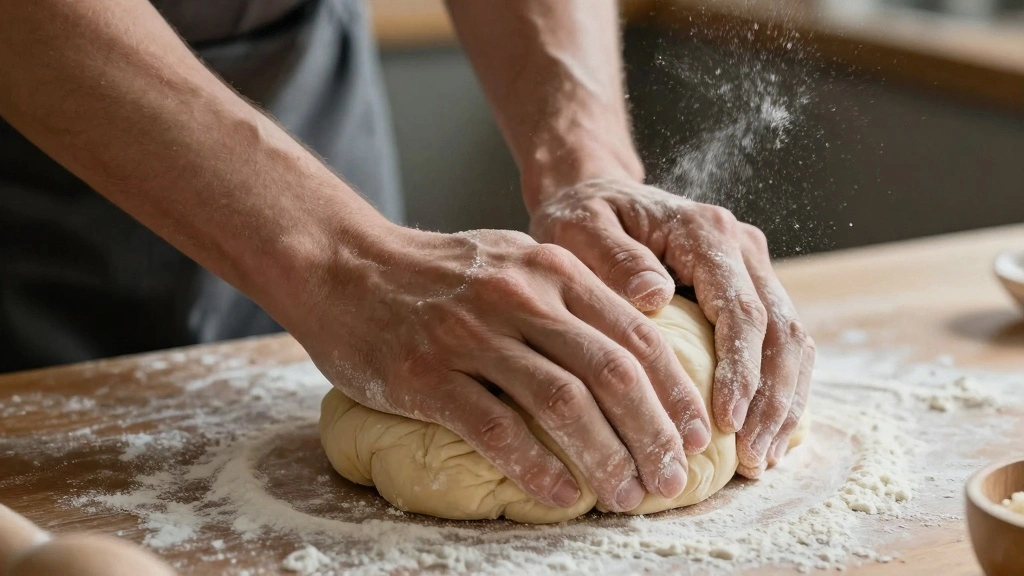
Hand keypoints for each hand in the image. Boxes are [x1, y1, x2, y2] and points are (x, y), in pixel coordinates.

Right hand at [289, 224, 712, 510]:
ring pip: (563, 403)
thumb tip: (629, 348)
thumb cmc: (435, 272)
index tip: (696, 433)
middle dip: (654, 432)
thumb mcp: (511, 260)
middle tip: (672, 479)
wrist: (344, 266)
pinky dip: (535, 466)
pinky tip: (559, 495)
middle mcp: (520, 297)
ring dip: (606, 457)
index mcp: (550, 270)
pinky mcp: (428, 375)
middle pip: (611, 371)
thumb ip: (567, 294)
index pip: (635, 333)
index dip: (676, 390)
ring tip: (628, 496)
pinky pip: (496, 428)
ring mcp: (472, 335)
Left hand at [530, 178, 814, 477]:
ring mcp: (752, 268)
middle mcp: (742, 246)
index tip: (726, 422)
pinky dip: (778, 391)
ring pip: (792, 341)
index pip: (742, 310)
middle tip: (752, 459)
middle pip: (781, 331)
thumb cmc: (581, 216)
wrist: (593, 195)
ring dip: (783, 403)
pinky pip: (780, 344)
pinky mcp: (749, 290)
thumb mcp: (580, 229)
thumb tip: (656, 296)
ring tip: (760, 459)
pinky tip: (762, 435)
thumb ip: (615, 259)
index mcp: (706, 232)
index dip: (741, 371)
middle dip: (772, 400)